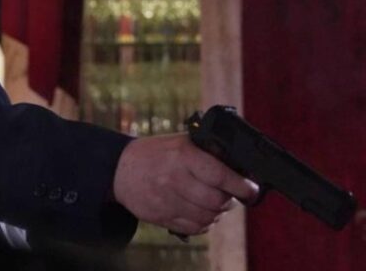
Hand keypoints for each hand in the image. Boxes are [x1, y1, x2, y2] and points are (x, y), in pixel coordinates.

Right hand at [112, 133, 258, 234]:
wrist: (120, 168)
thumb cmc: (155, 153)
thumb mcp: (180, 142)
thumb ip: (206, 152)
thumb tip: (240, 167)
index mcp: (182, 156)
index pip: (220, 175)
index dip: (241, 186)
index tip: (251, 190)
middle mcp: (174, 178)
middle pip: (216, 200)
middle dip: (228, 200)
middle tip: (230, 195)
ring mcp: (166, 199)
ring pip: (207, 217)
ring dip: (216, 213)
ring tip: (214, 204)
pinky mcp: (160, 216)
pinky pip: (193, 228)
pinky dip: (203, 223)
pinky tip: (200, 212)